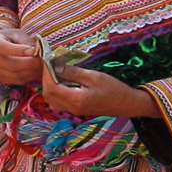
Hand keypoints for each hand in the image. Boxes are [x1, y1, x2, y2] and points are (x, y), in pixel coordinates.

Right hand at [0, 27, 43, 85]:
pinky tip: (36, 70)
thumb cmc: (10, 38)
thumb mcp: (17, 33)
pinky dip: (30, 77)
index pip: (4, 48)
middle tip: (42, 60)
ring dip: (32, 71)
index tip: (34, 51)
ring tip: (42, 65)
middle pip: (12, 65)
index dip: (19, 51)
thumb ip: (25, 41)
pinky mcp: (3, 79)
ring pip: (16, 75)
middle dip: (30, 63)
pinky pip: (18, 80)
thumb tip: (36, 52)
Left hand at [38, 65, 159, 118]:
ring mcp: (73, 111)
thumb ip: (73, 72)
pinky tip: (62, 80)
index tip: (47, 60)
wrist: (126, 104)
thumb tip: (56, 66)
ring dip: (49, 85)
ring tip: (55, 71)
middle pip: (48, 95)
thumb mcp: (94, 76)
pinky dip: (55, 91)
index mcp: (76, 99)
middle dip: (45, 79)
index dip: (46, 73)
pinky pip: (58, 102)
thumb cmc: (113, 88)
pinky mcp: (75, 110)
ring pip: (51, 99)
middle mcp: (71, 108)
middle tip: (50, 64)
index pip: (51, 87)